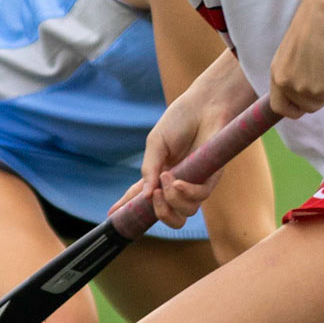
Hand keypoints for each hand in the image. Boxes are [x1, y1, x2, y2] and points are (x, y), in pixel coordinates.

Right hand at [117, 56, 253, 227]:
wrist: (204, 106)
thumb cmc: (179, 120)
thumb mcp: (156, 143)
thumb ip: (148, 169)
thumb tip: (145, 196)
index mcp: (159, 174)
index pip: (142, 196)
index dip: (128, 208)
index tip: (112, 216)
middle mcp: (176, 183)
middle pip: (170, 216)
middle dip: (160, 214)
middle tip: (153, 196)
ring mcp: (194, 182)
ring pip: (185, 212)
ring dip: (172, 199)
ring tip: (166, 177)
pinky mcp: (211, 177)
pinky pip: (200, 197)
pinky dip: (186, 193)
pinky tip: (177, 181)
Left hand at [268, 0, 323, 117]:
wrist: (322, 13)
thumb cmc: (310, 24)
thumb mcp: (291, 52)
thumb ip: (292, 70)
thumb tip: (307, 82)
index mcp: (277, 75)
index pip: (280, 107)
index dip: (294, 109)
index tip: (307, 102)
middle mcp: (287, 85)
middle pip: (307, 107)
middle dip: (321, 96)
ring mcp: (305, 89)